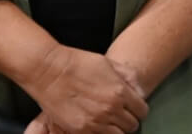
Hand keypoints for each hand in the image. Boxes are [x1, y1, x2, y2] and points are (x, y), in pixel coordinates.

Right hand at [25, 45, 147, 133]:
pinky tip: (95, 124)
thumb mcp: (109, 63)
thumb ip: (128, 77)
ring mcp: (95, 122)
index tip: (133, 108)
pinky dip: (99, 133)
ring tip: (108, 121)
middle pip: (132, 125)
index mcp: (120, 91)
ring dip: (115, 128)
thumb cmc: (78, 63)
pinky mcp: (79, 130)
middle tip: (120, 115)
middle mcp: (111, 109)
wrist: (49, 70)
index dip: (139, 109)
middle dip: (128, 119)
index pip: (142, 111)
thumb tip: (140, 91)